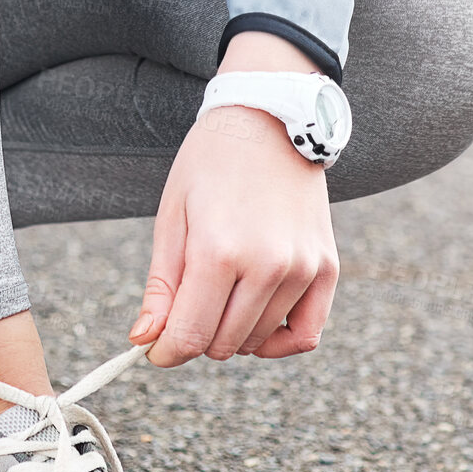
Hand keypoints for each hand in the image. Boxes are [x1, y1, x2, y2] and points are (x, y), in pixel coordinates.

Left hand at [129, 32, 339, 365]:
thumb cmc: (210, 164)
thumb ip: (162, 286)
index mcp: (218, 251)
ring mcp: (302, 268)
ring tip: (221, 295)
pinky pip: (306, 335)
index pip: (189, 336)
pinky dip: (279, 342)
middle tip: (187, 305)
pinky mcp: (327, 268)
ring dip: (232, 334)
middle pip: (222, 345)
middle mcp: (267, 265)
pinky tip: (257, 324)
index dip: (165, 351)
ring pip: (258, 342)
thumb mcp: (173, 218)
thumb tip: (145, 341)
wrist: (269, 120)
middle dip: (195, 337)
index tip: (154, 347)